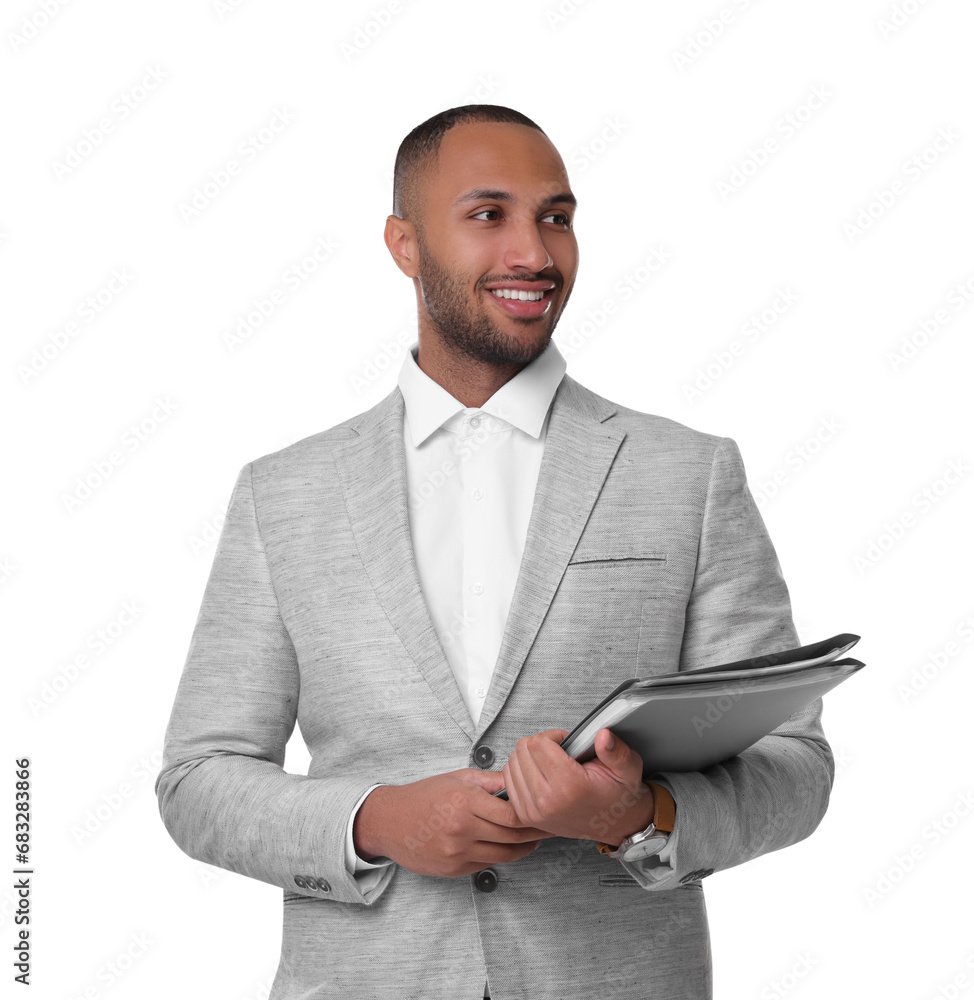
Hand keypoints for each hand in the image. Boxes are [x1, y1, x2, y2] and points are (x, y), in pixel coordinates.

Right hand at [353, 768, 553, 877]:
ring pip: (503, 855)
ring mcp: (457, 852)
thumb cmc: (422, 796)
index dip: (532, 816)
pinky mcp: (453, 869)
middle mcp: (462, 829)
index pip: (511, 814)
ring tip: (535, 841)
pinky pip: (487, 864)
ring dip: (523, 849)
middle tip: (550, 828)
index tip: (544, 812)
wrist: (389, 821)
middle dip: (535, 834)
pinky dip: (501, 856)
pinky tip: (507, 848)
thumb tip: (518, 780)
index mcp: (465, 801)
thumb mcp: (457, 778)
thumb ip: (490, 781)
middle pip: (512, 837)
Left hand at [502, 728, 654, 844]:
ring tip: (550, 763)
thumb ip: (616, 751)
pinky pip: (508, 780)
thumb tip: (603, 735)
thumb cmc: (616, 795)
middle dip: (540, 744)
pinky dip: (520, 771)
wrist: (614, 825)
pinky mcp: (525, 816)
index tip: (565, 743)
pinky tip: (538, 773)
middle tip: (559, 753)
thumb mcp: (627, 768)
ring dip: (529, 757)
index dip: (553, 736)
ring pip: (512, 762)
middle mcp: (547, 802)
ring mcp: (533, 811)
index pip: (539, 743)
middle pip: (523, 750)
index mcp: (570, 787)